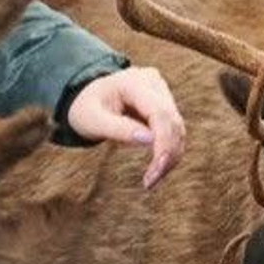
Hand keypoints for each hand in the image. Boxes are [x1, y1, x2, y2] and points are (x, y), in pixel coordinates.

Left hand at [66, 66, 185, 189]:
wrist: (85, 98)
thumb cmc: (85, 108)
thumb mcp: (92, 121)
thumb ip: (118, 129)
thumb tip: (150, 140)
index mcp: (133, 82)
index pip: (160, 113)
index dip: (163, 144)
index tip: (155, 171)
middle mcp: (153, 82)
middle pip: (173, 121)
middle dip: (167, 155)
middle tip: (151, 182)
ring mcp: (162, 91)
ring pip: (178, 128)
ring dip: (170, 156)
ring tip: (151, 178)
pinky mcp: (165, 104)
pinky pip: (174, 130)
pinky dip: (168, 151)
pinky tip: (156, 167)